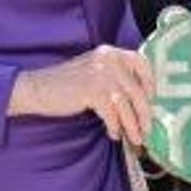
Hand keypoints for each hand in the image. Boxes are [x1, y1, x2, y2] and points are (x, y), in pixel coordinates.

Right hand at [9, 45, 153, 145]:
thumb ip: (116, 78)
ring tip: (134, 138)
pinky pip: (112, 114)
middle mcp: (109, 59)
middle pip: (137, 90)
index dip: (150, 84)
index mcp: (111, 52)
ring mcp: (101, 74)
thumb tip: (143, 101)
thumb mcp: (95, 72)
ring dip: (132, 126)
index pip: (142, 64)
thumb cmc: (67, 84)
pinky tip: (113, 133)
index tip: (152, 101)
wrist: (38, 88)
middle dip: (144, 114)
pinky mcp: (92, 90)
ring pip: (126, 105)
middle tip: (147, 131)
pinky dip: (115, 127)